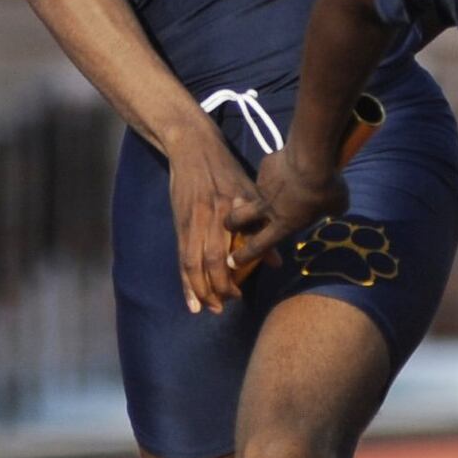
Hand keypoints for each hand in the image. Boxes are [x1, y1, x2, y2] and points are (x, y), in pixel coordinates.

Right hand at [165, 126, 269, 314]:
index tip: (240, 295)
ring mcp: (190, 222)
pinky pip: (181, 257)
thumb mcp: (251, 191)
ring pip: (190, 263)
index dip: (231, 278)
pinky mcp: (179, 223)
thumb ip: (261, 225)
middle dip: (215, 289)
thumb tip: (278, 260)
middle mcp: (207, 219)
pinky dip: (185, 279)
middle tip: (226, 305)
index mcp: (228, 211)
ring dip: (198, 290)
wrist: (193, 148)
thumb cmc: (227, 169)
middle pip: (207, 263)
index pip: (226, 252)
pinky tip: (190, 297)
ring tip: (207, 308)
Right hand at [224, 147, 349, 274]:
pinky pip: (268, 171)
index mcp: (284, 224)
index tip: (232, 262)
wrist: (311, 158)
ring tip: (270, 186)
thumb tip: (333, 208)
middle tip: (230, 224)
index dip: (244, 256)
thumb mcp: (336, 206)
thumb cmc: (326, 188)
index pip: (259, 246)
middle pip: (238, 220)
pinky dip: (276, 169)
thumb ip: (330, 210)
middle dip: (231, 224)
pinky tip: (290, 162)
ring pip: (252, 193)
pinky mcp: (266, 166)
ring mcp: (264, 187)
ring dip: (258, 193)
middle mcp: (268, 208)